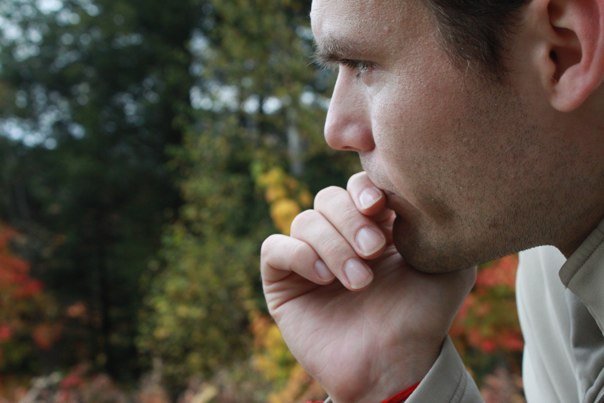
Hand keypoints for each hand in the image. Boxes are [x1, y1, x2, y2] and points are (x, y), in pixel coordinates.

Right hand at [260, 172, 475, 402]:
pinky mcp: (282, 280)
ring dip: (333, 246)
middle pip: (328, 198)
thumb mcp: (451, 268)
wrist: (394, 365)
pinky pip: (274, 248)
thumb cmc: (423, 318)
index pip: (358, 185)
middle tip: (373, 252)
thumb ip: (443, 227)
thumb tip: (426, 191)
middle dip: (350, 221)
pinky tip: (323, 278)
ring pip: (304, 220)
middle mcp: (339, 237)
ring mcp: (309, 257)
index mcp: (374, 226)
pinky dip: (298, 255)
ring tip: (359, 282)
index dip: (364, 188)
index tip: (379, 207)